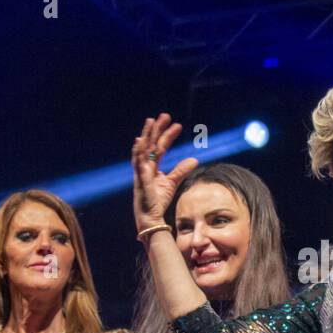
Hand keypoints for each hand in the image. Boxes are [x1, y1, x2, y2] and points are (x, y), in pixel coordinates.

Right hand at [131, 113, 196, 232]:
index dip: (168, 136)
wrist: (150, 217)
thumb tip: (195, 159)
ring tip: (151, 121)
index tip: (177, 125)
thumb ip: (181, 170)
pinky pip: (138, 163)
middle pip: (150, 144)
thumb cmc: (157, 201)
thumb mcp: (172, 183)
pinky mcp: (140, 180)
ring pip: (142, 149)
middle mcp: (144, 166)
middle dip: (156, 129)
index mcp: (151, 166)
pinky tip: (139, 142)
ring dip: (146, 135)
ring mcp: (140, 172)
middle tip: (164, 115)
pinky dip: (138, 152)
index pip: (160, 147)